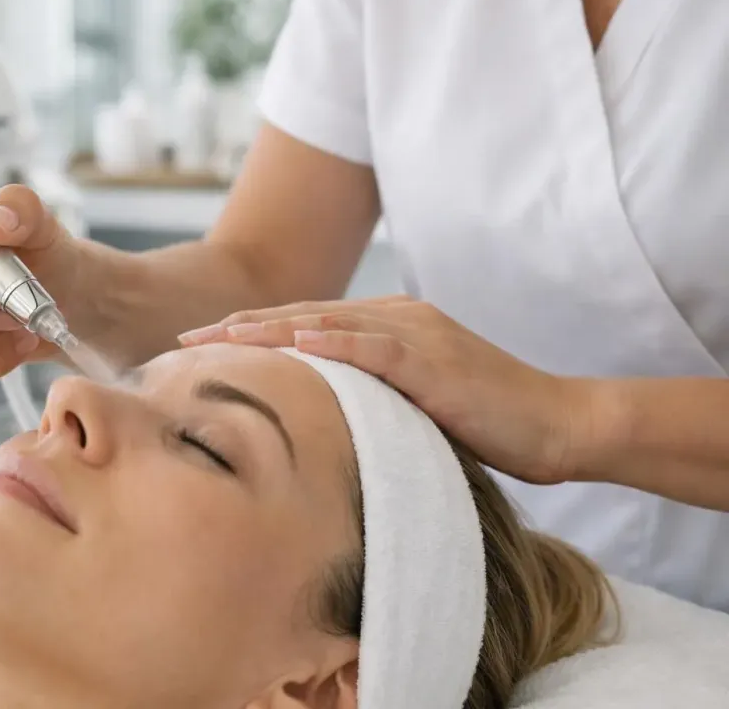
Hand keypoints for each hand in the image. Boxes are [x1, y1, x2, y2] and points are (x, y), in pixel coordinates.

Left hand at [179, 297, 593, 484]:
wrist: (557, 424)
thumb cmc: (487, 423)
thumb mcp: (413, 409)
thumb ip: (369, 402)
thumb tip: (318, 424)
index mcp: (386, 328)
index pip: (304, 326)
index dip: (250, 334)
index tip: (199, 347)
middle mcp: (396, 319)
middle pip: (302, 317)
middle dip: (240, 327)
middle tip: (184, 338)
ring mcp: (416, 333)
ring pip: (327, 323)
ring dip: (268, 328)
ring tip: (218, 337)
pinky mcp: (436, 357)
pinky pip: (374, 345)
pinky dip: (332, 341)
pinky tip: (293, 341)